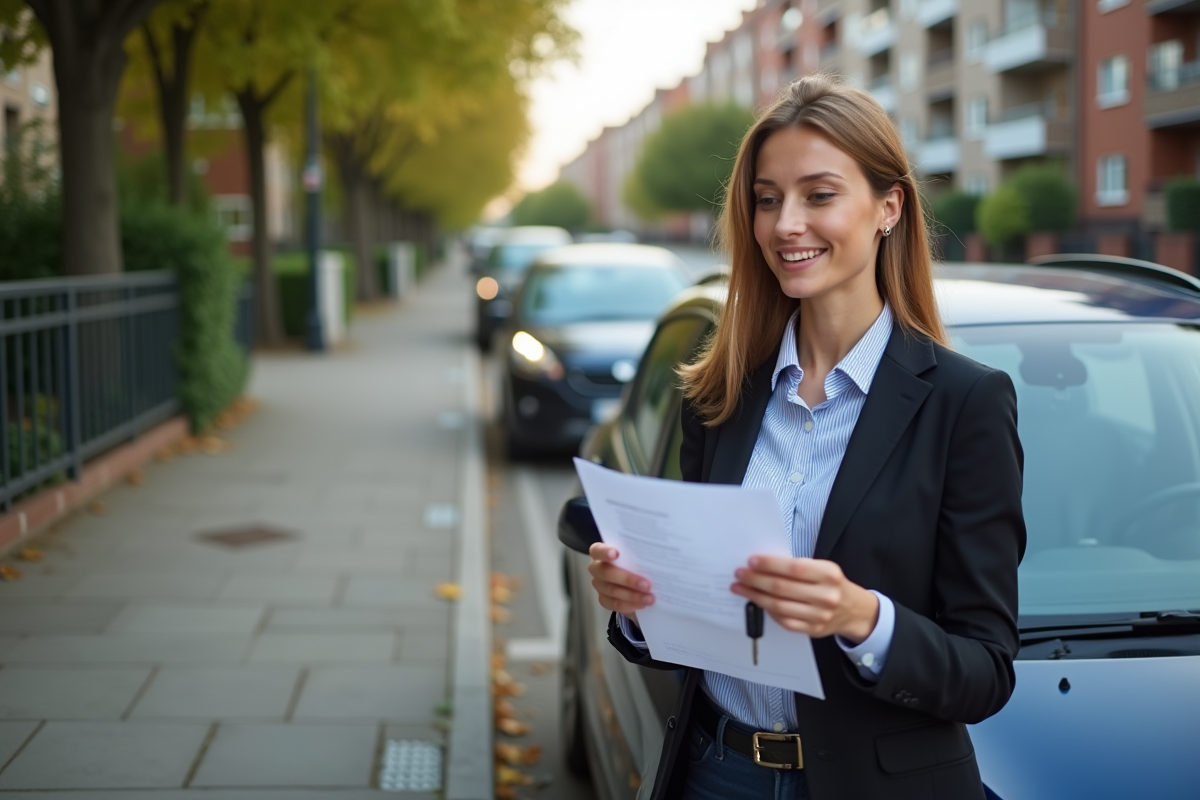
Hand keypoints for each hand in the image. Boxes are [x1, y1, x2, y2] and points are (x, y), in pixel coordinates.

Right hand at [587, 543, 653, 625]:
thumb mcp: (638, 555)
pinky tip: (643, 605)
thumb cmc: (636, 562)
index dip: (604, 552)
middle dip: (627, 579)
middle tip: (647, 585)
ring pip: (613, 591)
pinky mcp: (604, 599)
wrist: (636, 581)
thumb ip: (641, 554)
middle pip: (606, 573)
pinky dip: (630, 605)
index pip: (597, 550)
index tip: (616, 554)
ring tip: (650, 598)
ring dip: (633, 596)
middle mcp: (597, 568)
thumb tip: (657, 556)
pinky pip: (616, 604)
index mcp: (601, 552)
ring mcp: (599, 585)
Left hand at [732, 556, 878, 642]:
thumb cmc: (833, 585)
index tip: (752, 561)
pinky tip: (758, 602)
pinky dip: (768, 611)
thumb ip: (798, 567)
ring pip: (779, 606)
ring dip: (755, 596)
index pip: (793, 568)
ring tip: (741, 588)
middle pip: (782, 588)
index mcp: (828, 574)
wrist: (854, 610)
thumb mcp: (823, 569)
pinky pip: (784, 620)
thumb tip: (763, 565)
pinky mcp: (812, 629)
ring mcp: (819, 615)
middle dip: (756, 580)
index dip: (770, 565)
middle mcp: (825, 595)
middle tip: (740, 574)